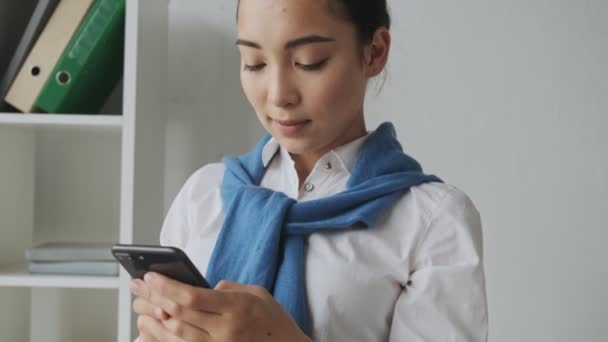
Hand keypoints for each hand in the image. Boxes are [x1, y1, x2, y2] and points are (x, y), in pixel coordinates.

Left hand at [130, 272, 311, 341]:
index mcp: (237, 307)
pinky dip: (162, 339)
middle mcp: (225, 330)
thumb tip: (199, 288)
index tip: (151, 276)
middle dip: (153, 297)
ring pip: (175, 334)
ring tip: (140, 305)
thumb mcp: (256, 293)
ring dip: (153, 319)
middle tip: (138, 286)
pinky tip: (151, 328)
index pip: (192, 296)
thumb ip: (226, 288)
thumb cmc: (274, 321)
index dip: (166, 286)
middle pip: (178, 314)